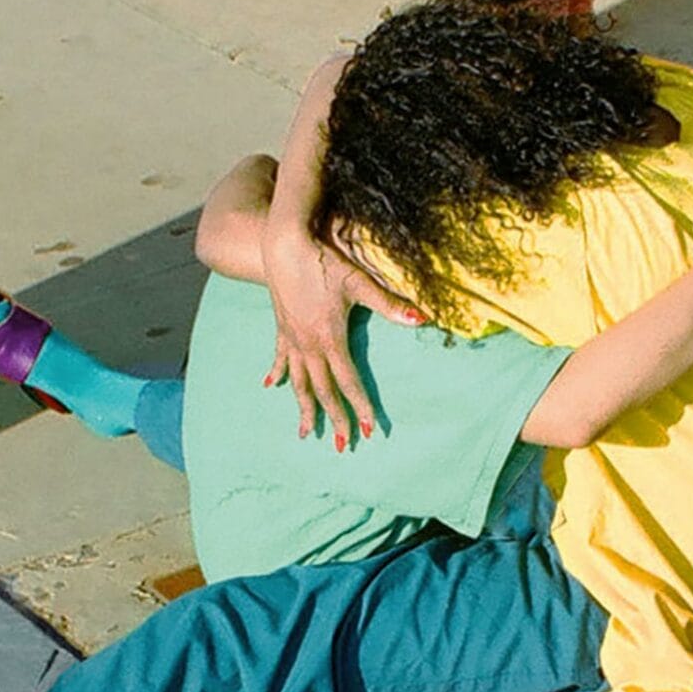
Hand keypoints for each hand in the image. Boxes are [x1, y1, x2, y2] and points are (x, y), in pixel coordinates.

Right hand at [261, 221, 423, 447]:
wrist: (283, 244)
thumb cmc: (324, 262)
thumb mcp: (359, 282)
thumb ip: (389, 304)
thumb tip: (421, 319)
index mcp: (331, 339)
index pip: (350, 382)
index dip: (361, 408)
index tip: (370, 431)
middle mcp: (309, 345)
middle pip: (323, 391)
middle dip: (334, 420)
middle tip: (342, 447)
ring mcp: (292, 338)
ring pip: (298, 382)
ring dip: (304, 409)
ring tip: (305, 433)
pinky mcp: (281, 328)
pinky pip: (280, 357)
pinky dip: (278, 374)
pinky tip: (270, 386)